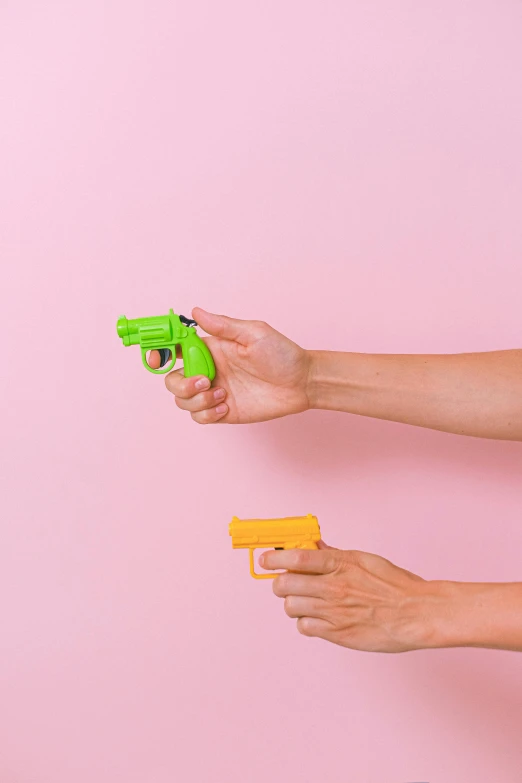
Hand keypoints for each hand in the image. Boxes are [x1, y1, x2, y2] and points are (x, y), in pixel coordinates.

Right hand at [154, 307, 311, 423]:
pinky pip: (199, 416)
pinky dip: (207, 413)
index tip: (157, 357)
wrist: (302, 383)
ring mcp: (214, 391)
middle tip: (205, 381)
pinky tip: (226, 406)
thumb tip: (196, 312)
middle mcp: (208, 369)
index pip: (175, 347)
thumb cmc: (282, 354)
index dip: (159, 351)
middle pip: (172, 379)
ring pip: (182, 400)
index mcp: (211, 348)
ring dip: (197, 400)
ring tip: (223, 395)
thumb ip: (224, 326)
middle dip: (181, 383)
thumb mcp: (254, 333)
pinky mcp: (222, 411)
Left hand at [261, 542, 442, 652]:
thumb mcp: (363, 559)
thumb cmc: (394, 584)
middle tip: (285, 583)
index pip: (295, 558)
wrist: (416, 613)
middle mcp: (333, 588)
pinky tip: (317, 617)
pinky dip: (306, 622)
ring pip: (291, 607)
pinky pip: (305, 627)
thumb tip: (312, 545)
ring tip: (304, 601)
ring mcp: (334, 612)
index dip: (273, 558)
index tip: (264, 560)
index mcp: (340, 564)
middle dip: (280, 583)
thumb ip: (334, 554)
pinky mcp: (338, 634)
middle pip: (285, 585)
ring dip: (293, 603)